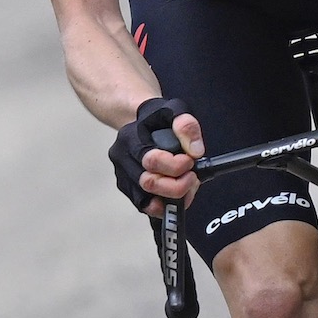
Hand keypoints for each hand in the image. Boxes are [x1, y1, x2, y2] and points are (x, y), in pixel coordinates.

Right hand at [109, 97, 204, 216]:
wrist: (139, 123)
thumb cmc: (156, 118)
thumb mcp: (174, 110)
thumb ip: (186, 126)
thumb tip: (196, 152)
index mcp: (129, 137)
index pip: (151, 160)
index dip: (175, 166)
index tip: (190, 161)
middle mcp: (121, 158)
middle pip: (147, 183)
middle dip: (176, 186)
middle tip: (192, 177)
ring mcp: (122, 176)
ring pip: (146, 200)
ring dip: (173, 198)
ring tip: (187, 186)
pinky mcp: (127, 189)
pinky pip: (145, 207)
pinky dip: (164, 206)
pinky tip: (176, 196)